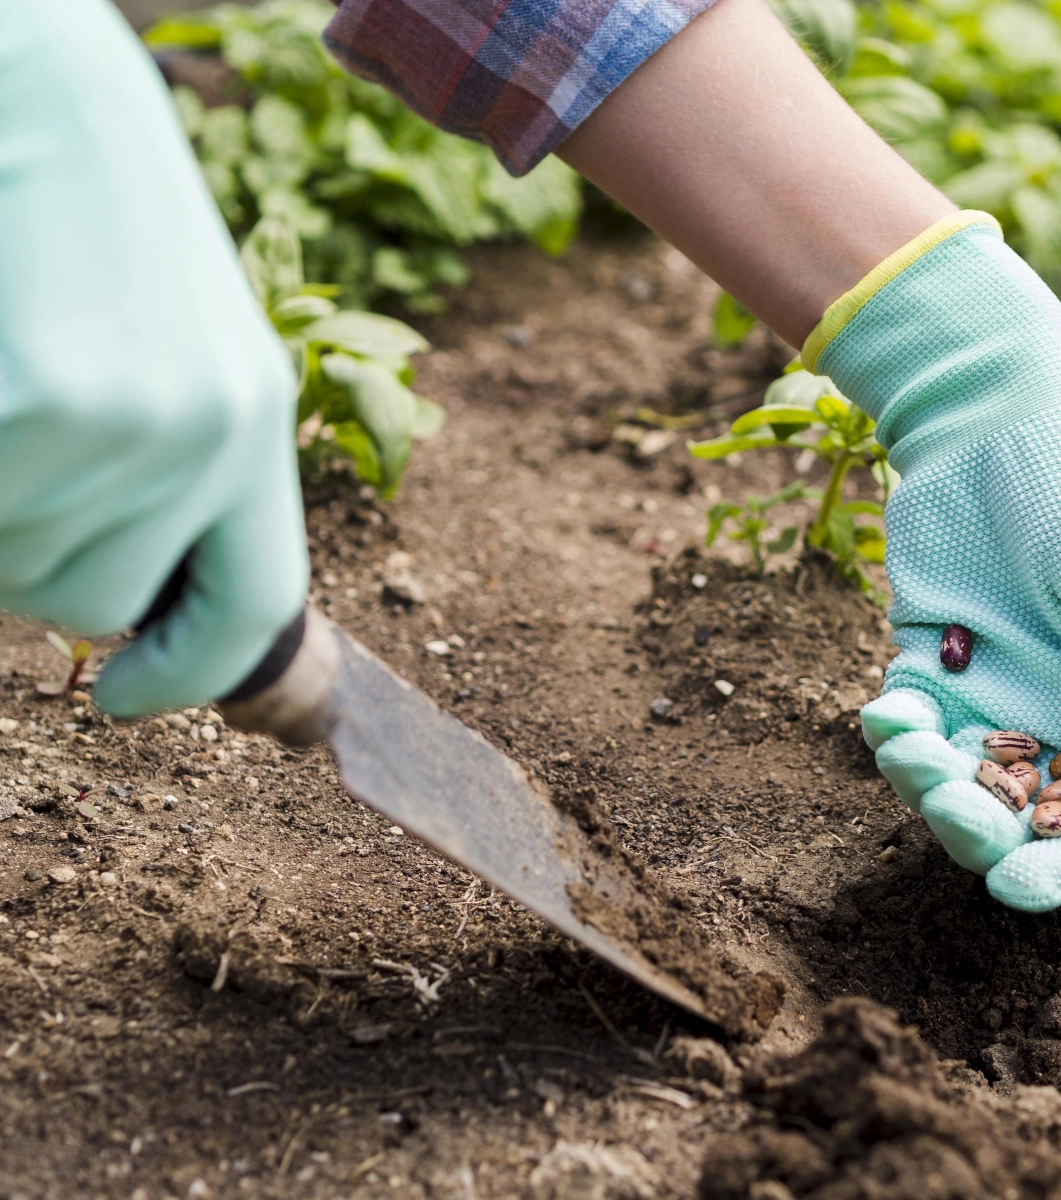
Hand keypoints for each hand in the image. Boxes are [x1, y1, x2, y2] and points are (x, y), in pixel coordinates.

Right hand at [0, 2, 307, 715]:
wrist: (34, 85)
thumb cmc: (88, 225)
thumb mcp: (169, 354)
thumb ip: (169, 477)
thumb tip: (116, 614)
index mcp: (259, 425)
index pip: (254, 611)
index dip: (189, 679)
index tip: (125, 701)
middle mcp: (218, 436)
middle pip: (98, 603)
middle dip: (39, 560)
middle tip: (25, 453)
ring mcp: (137, 424)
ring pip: (21, 568)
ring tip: (13, 388)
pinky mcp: (49, 407)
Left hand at [808, 214, 1060, 911]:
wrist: (988, 422)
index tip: (1015, 890)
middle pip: (1022, 816)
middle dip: (979, 831)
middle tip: (942, 806)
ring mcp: (990, 690)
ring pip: (955, 780)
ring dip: (924, 782)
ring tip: (903, 745)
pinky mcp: (929, 661)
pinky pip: (908, 725)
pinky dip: (891, 732)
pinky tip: (882, 710)